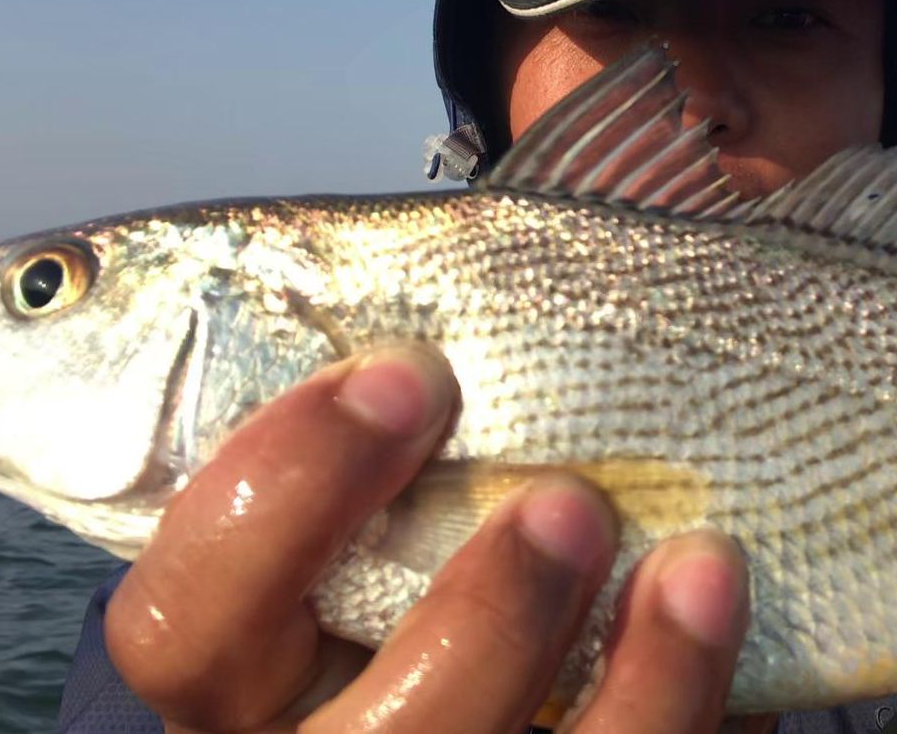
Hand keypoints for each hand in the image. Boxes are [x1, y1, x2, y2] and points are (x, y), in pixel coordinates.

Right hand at [104, 345, 751, 732]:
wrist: (596, 552)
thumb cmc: (480, 450)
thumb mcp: (412, 410)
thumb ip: (367, 335)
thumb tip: (391, 210)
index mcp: (254, 642)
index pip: (180, 620)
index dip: (274, 504)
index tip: (404, 371)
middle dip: (467, 622)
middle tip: (564, 496)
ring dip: (594, 663)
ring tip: (684, 548)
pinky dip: (681, 689)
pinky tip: (716, 586)